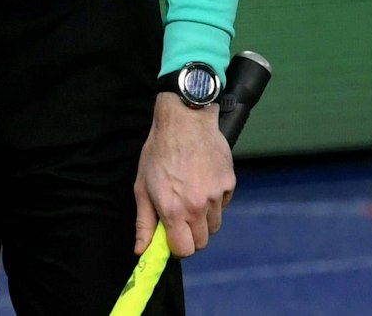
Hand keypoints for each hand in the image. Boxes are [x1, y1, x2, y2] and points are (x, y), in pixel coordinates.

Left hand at [134, 96, 234, 256]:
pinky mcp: (229, 184)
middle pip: (202, 242)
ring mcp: (216, 196)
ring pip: (214, 225)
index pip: (185, 250)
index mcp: (173, 209)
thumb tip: (142, 250)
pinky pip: (223, 205)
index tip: (172, 238)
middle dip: (190, 235)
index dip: (177, 247)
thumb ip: (144, 222)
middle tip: (180, 218)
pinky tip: (202, 182)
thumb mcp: (143, 185)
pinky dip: (215, 202)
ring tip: (190, 195)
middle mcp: (197, 206)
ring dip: (203, 219)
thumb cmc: (159, 151)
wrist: (185, 120)